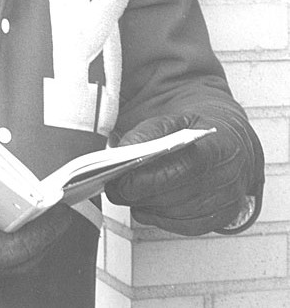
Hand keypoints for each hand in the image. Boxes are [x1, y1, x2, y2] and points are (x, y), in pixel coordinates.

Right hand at [0, 169, 72, 277]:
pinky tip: (23, 214)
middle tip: (63, 210)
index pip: (16, 250)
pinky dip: (20, 236)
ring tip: (49, 210)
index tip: (61, 213)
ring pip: (15, 257)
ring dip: (35, 238)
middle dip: (47, 237)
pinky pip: (3, 250)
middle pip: (23, 259)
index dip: (43, 234)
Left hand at [105, 113, 257, 235]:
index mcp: (220, 145)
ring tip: (126, 193)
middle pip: (179, 194)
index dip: (151, 176)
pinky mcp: (221, 217)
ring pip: (178, 213)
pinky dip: (159, 217)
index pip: (186, 165)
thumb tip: (121, 151)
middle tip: (114, 187)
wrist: (230, 141)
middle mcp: (229, 176)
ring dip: (147, 205)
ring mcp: (227, 200)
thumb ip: (147, 132)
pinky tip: (144, 205)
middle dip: (141, 193)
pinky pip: (184, 225)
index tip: (122, 177)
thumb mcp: (174, 119)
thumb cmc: (197, 130)